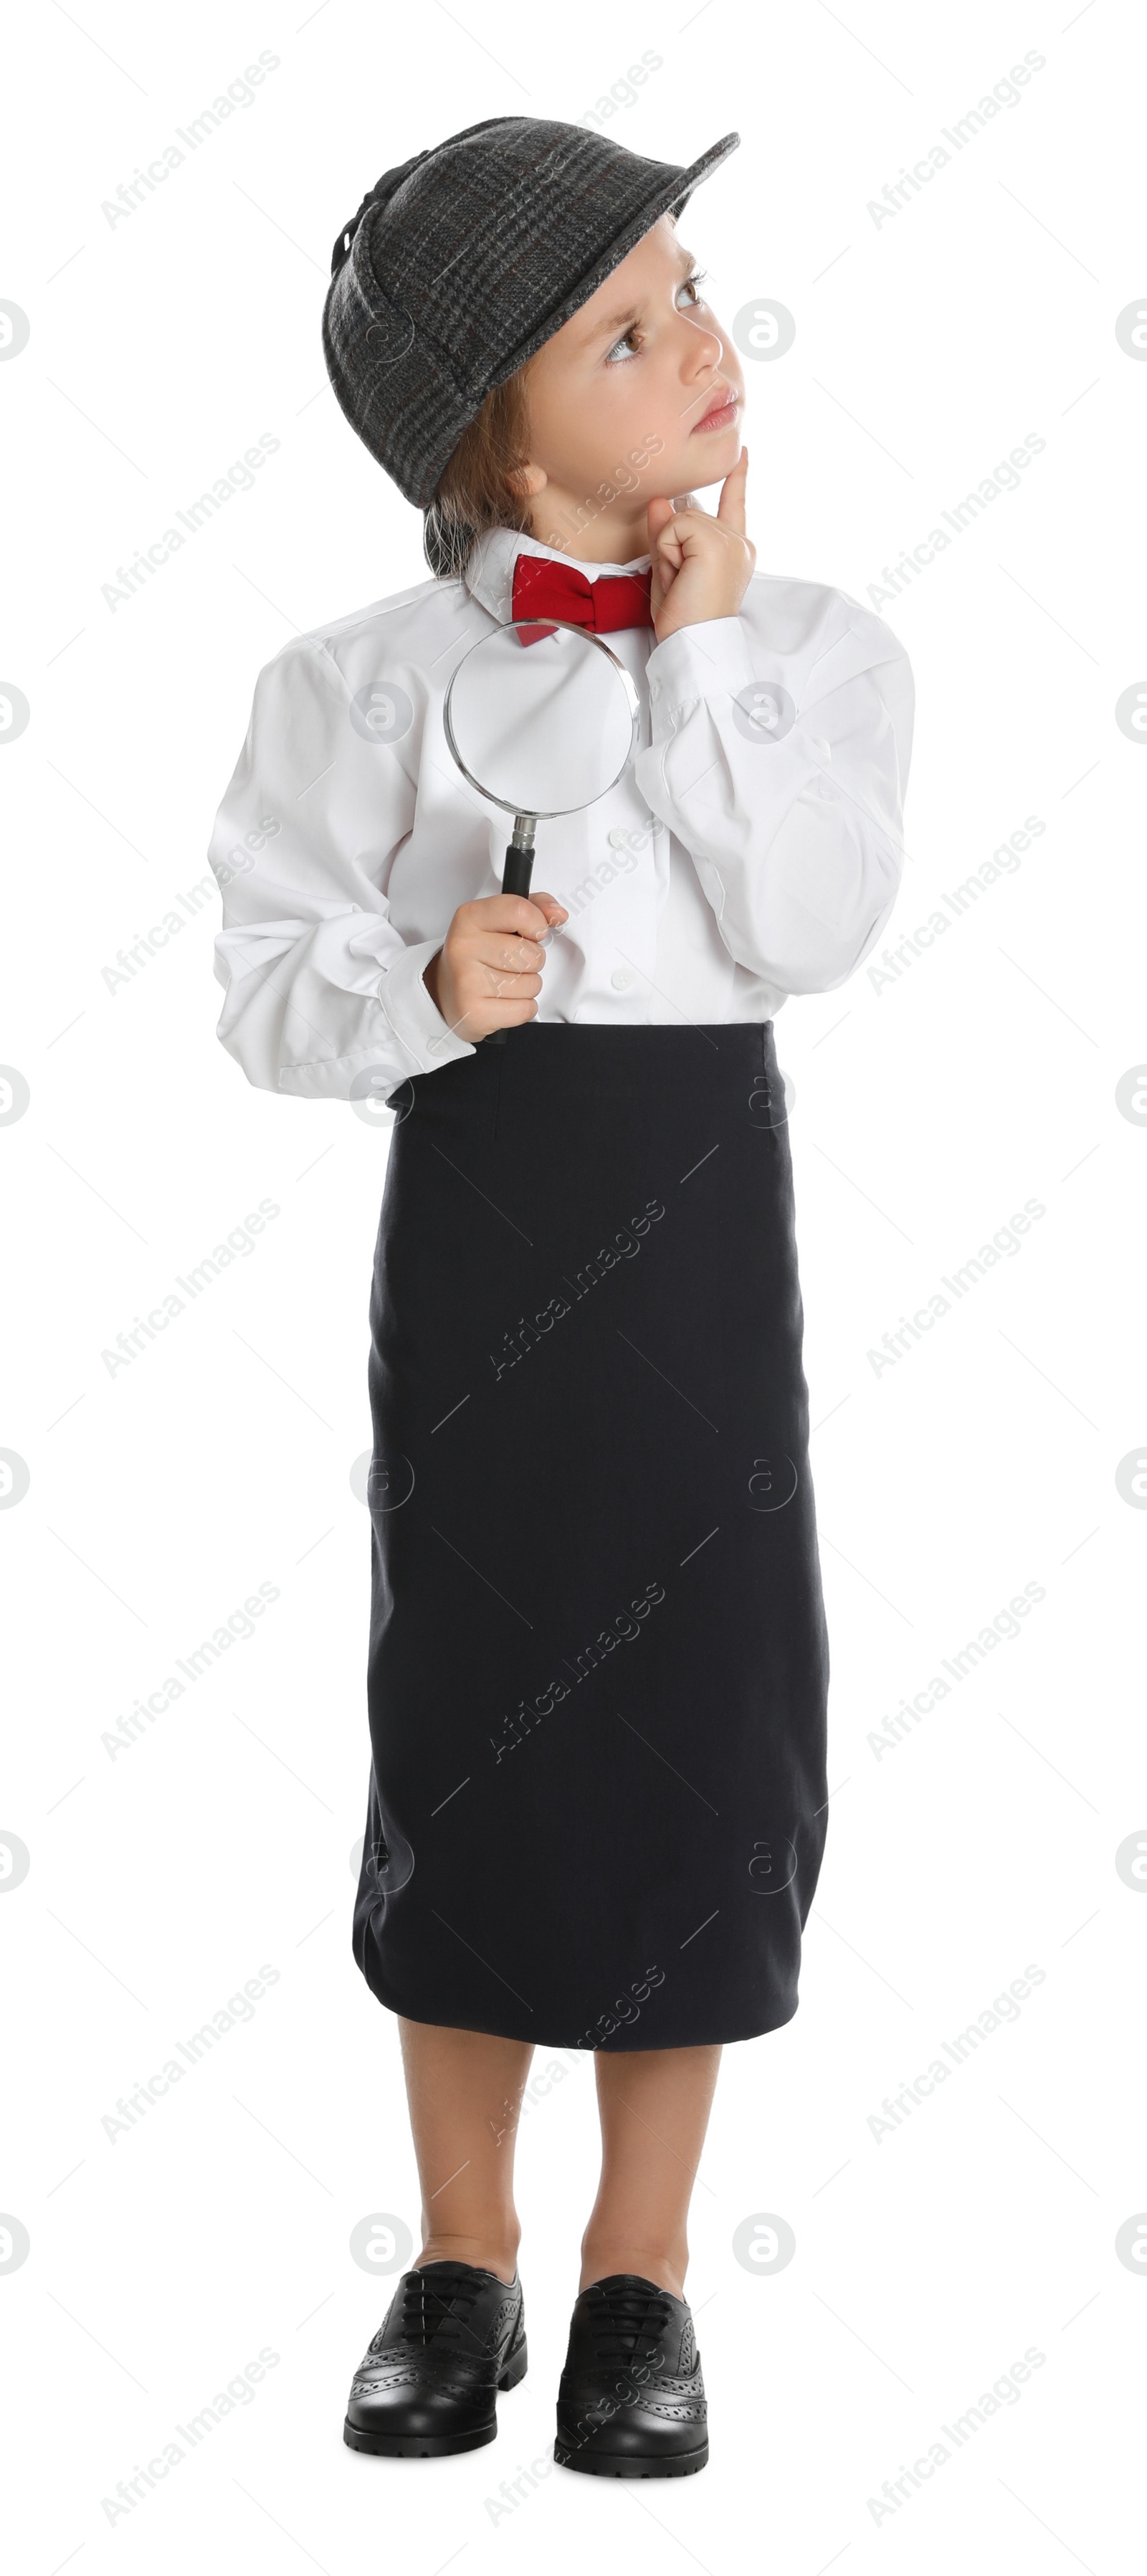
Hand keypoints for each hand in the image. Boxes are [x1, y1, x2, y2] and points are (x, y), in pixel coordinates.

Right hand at [423, 891, 567, 1041]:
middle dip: (532, 961)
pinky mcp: (475, 1012)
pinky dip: (521, 1008)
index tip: (531, 932)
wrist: (442, 990)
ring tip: (503, 982)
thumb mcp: (497, 921)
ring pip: (533, 984)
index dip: (537, 924)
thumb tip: (557, 914)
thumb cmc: (475, 955)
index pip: (519, 911)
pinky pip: (526, 1009)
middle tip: (509, 962)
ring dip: (526, 986)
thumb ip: (532, 908)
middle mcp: (464, 947)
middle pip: (533, 954)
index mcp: (469, 917)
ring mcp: (467, 981)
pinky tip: (501, 1000)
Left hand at [646, 447, 754, 642]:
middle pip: (690, 512)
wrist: (693, 646)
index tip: (741, 454)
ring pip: (681, 517)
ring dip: (668, 549)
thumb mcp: (669, 571)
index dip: (737, 478)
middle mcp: (738, 543)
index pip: (735, 504)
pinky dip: (667, 550)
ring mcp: (731, 540)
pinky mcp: (718, 542)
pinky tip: (680, 574)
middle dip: (672, 543)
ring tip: (680, 581)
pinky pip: (675, 525)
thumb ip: (666, 535)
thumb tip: (659, 501)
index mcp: (735, 550)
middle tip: (679, 582)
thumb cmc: (683, 621)